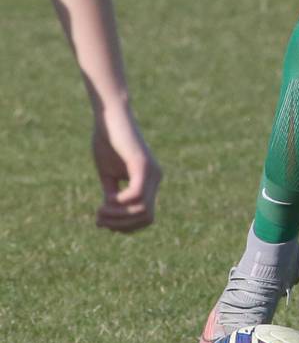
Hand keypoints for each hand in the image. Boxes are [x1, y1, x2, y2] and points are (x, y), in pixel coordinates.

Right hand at [92, 104, 161, 232]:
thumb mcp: (108, 175)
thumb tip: (111, 218)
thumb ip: (112, 194)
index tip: (103, 222)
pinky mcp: (142, 164)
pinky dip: (119, 202)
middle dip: (121, 225)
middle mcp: (156, 178)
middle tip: (99, 219)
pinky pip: (136, 195)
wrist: (110, 116)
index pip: (146, 218)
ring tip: (100, 210)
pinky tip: (107, 197)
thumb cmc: (107, 142)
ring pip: (142, 210)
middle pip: (146, 219)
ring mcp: (151, 171)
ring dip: (117, 216)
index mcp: (150, 181)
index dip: (125, 227)